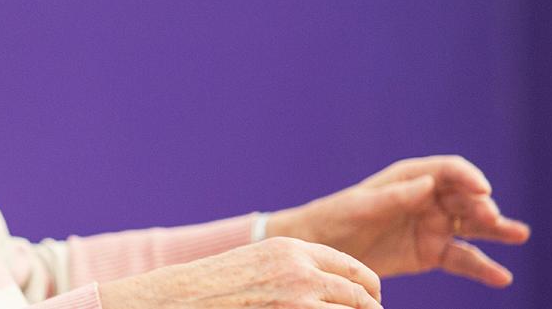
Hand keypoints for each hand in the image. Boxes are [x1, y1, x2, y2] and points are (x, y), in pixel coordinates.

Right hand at [99, 237, 382, 308]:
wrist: (181, 300)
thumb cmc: (217, 288)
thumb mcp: (259, 263)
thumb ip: (294, 268)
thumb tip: (328, 286)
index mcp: (295, 250)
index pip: (354, 269)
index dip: (368, 290)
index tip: (370, 302)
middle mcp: (303, 271)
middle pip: (362, 296)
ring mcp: (299, 301)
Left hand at [267, 155, 529, 286]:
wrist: (320, 248)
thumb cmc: (336, 218)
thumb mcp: (361, 207)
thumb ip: (394, 197)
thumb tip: (427, 184)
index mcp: (411, 178)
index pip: (449, 171)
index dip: (468, 178)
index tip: (483, 190)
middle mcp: (428, 199)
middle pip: (466, 198)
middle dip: (482, 206)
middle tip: (492, 219)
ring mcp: (432, 226)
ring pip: (472, 227)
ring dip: (496, 230)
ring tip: (519, 235)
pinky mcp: (430, 253)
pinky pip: (462, 259)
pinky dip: (483, 268)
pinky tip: (502, 277)